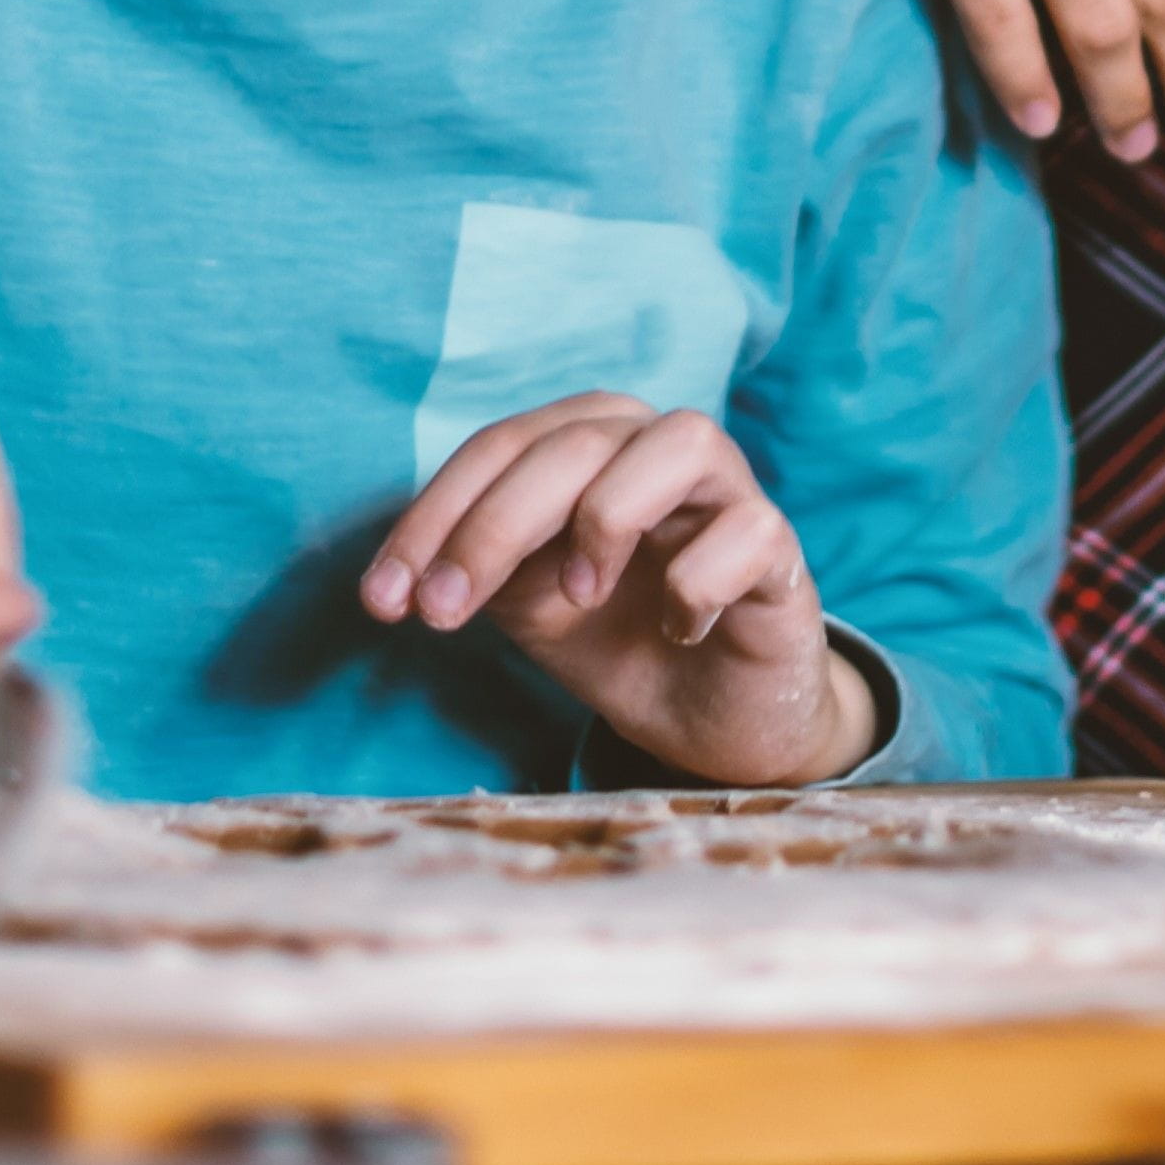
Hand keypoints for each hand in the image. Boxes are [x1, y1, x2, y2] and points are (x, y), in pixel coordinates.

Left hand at [358, 395, 880, 787]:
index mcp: (592, 444)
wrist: (714, 723)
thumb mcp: (528, 605)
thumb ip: (478, 569)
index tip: (384, 600)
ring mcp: (730, 494)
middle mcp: (660, 448)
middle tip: (444, 611)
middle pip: (573, 443)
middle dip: (493, 526)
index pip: (501, 448)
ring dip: (610, 515)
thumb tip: (407, 574)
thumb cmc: (620, 641)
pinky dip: (698, 578)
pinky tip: (677, 628)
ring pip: (681, 440)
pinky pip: (748, 530)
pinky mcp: (780, 552)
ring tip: (579, 595)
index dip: (434, 517)